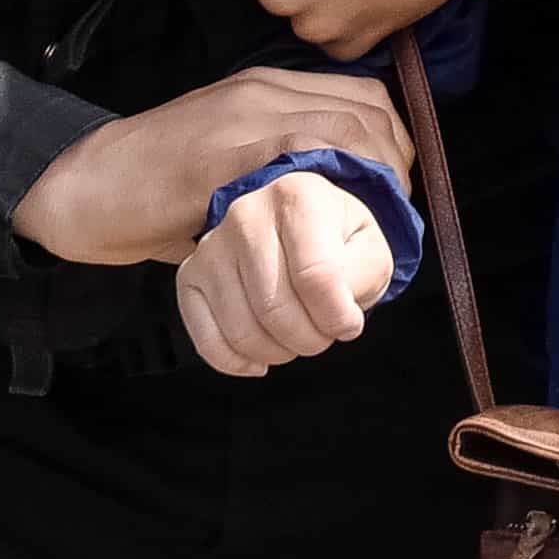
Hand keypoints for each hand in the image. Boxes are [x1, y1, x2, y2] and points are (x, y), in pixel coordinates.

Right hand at [11, 64, 412, 265]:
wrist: (84, 184)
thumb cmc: (158, 180)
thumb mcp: (231, 150)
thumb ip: (281, 154)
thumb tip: (343, 189)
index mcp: (268, 85)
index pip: (363, 94)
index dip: (396, 139)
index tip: (398, 183)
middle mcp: (263, 90)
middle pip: (364, 110)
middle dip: (396, 161)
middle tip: (394, 210)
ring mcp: (242, 118)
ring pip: (342, 129)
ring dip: (373, 178)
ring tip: (373, 224)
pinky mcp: (221, 156)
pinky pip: (296, 156)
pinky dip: (329, 187)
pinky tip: (332, 225)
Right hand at [175, 170, 396, 377]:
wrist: (300, 224)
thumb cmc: (338, 239)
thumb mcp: (369, 247)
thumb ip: (362, 276)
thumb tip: (337, 318)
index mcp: (298, 196)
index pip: (315, 275)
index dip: (337, 316)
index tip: (350, 324)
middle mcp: (246, 215)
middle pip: (276, 307)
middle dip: (310, 338)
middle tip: (324, 333)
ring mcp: (212, 246)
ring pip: (242, 329)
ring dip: (279, 352)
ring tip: (298, 338)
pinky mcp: (189, 276)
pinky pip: (206, 340)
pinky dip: (237, 362)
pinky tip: (262, 358)